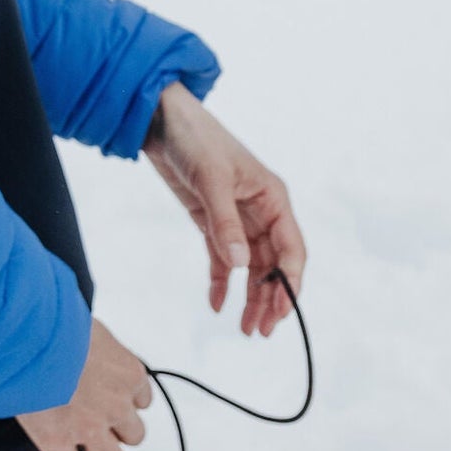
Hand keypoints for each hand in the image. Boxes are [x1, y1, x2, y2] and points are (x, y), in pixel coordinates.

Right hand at [16, 318, 151, 450]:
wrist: (29, 332)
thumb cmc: (57, 318)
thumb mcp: (89, 323)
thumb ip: (97, 342)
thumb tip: (87, 337)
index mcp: (128, 373)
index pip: (142, 399)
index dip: (123, 398)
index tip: (108, 392)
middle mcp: (116, 404)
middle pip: (134, 434)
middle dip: (116, 427)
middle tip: (94, 414)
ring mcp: (90, 427)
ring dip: (97, 448)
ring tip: (78, 433)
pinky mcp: (59, 441)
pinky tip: (54, 445)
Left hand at [142, 82, 305, 336]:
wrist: (160, 120)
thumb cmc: (195, 138)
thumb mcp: (211, 178)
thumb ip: (226, 222)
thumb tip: (243, 266)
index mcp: (272, 198)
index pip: (291, 248)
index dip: (289, 281)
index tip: (281, 310)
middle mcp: (260, 210)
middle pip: (272, 262)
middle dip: (270, 297)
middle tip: (259, 330)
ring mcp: (236, 217)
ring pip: (249, 265)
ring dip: (249, 294)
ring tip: (244, 327)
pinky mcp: (211, 219)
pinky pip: (222, 257)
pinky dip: (221, 280)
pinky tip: (217, 303)